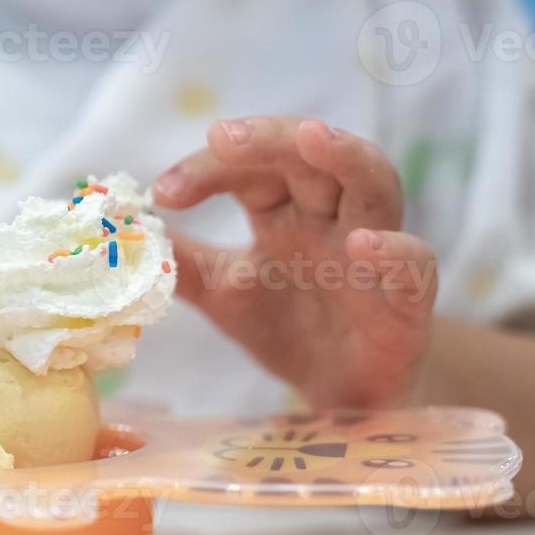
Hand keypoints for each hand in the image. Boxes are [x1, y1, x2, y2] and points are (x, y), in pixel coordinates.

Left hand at [153, 117, 436, 408]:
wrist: (343, 399)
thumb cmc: (287, 329)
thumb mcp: (224, 294)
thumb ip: (180, 262)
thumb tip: (120, 232)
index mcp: (285, 211)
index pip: (251, 168)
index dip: (209, 168)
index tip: (161, 193)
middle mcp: (331, 218)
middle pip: (311, 155)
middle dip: (269, 138)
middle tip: (221, 135)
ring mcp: (374, 253)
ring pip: (375, 183)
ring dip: (346, 156)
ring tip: (312, 137)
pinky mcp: (408, 300)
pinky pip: (414, 264)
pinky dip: (391, 250)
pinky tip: (361, 243)